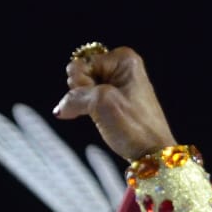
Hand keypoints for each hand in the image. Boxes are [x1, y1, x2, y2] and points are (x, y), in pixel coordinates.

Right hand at [54, 46, 177, 159]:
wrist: (152, 153)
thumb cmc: (134, 126)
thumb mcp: (100, 103)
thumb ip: (74, 97)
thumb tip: (59, 110)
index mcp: (123, 59)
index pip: (81, 63)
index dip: (83, 82)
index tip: (103, 98)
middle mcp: (121, 67)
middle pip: (80, 73)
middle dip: (83, 92)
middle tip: (103, 107)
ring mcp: (117, 85)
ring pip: (82, 88)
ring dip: (85, 103)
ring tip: (105, 115)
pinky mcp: (114, 101)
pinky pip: (89, 99)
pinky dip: (87, 109)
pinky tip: (97, 119)